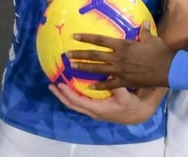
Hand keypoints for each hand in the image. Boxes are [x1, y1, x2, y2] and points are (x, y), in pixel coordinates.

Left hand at [48, 82, 163, 124]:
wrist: (136, 114)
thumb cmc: (130, 105)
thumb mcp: (124, 95)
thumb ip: (115, 85)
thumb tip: (107, 73)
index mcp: (97, 109)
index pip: (77, 101)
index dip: (67, 93)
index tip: (60, 84)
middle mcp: (92, 111)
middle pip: (71, 104)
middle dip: (60, 95)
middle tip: (51, 85)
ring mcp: (92, 110)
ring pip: (74, 104)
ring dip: (64, 95)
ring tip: (56, 86)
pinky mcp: (95, 107)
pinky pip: (79, 101)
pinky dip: (72, 95)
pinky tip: (70, 86)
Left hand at [66, 23, 175, 89]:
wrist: (168, 68)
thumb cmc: (160, 51)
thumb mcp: (151, 38)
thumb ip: (144, 31)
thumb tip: (144, 22)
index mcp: (123, 45)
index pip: (100, 40)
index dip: (86, 37)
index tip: (75, 36)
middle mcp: (118, 57)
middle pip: (95, 55)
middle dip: (80, 54)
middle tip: (67, 55)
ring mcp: (120, 70)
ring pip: (98, 69)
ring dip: (84, 68)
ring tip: (72, 67)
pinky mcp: (125, 81)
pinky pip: (109, 84)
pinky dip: (99, 86)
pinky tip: (89, 87)